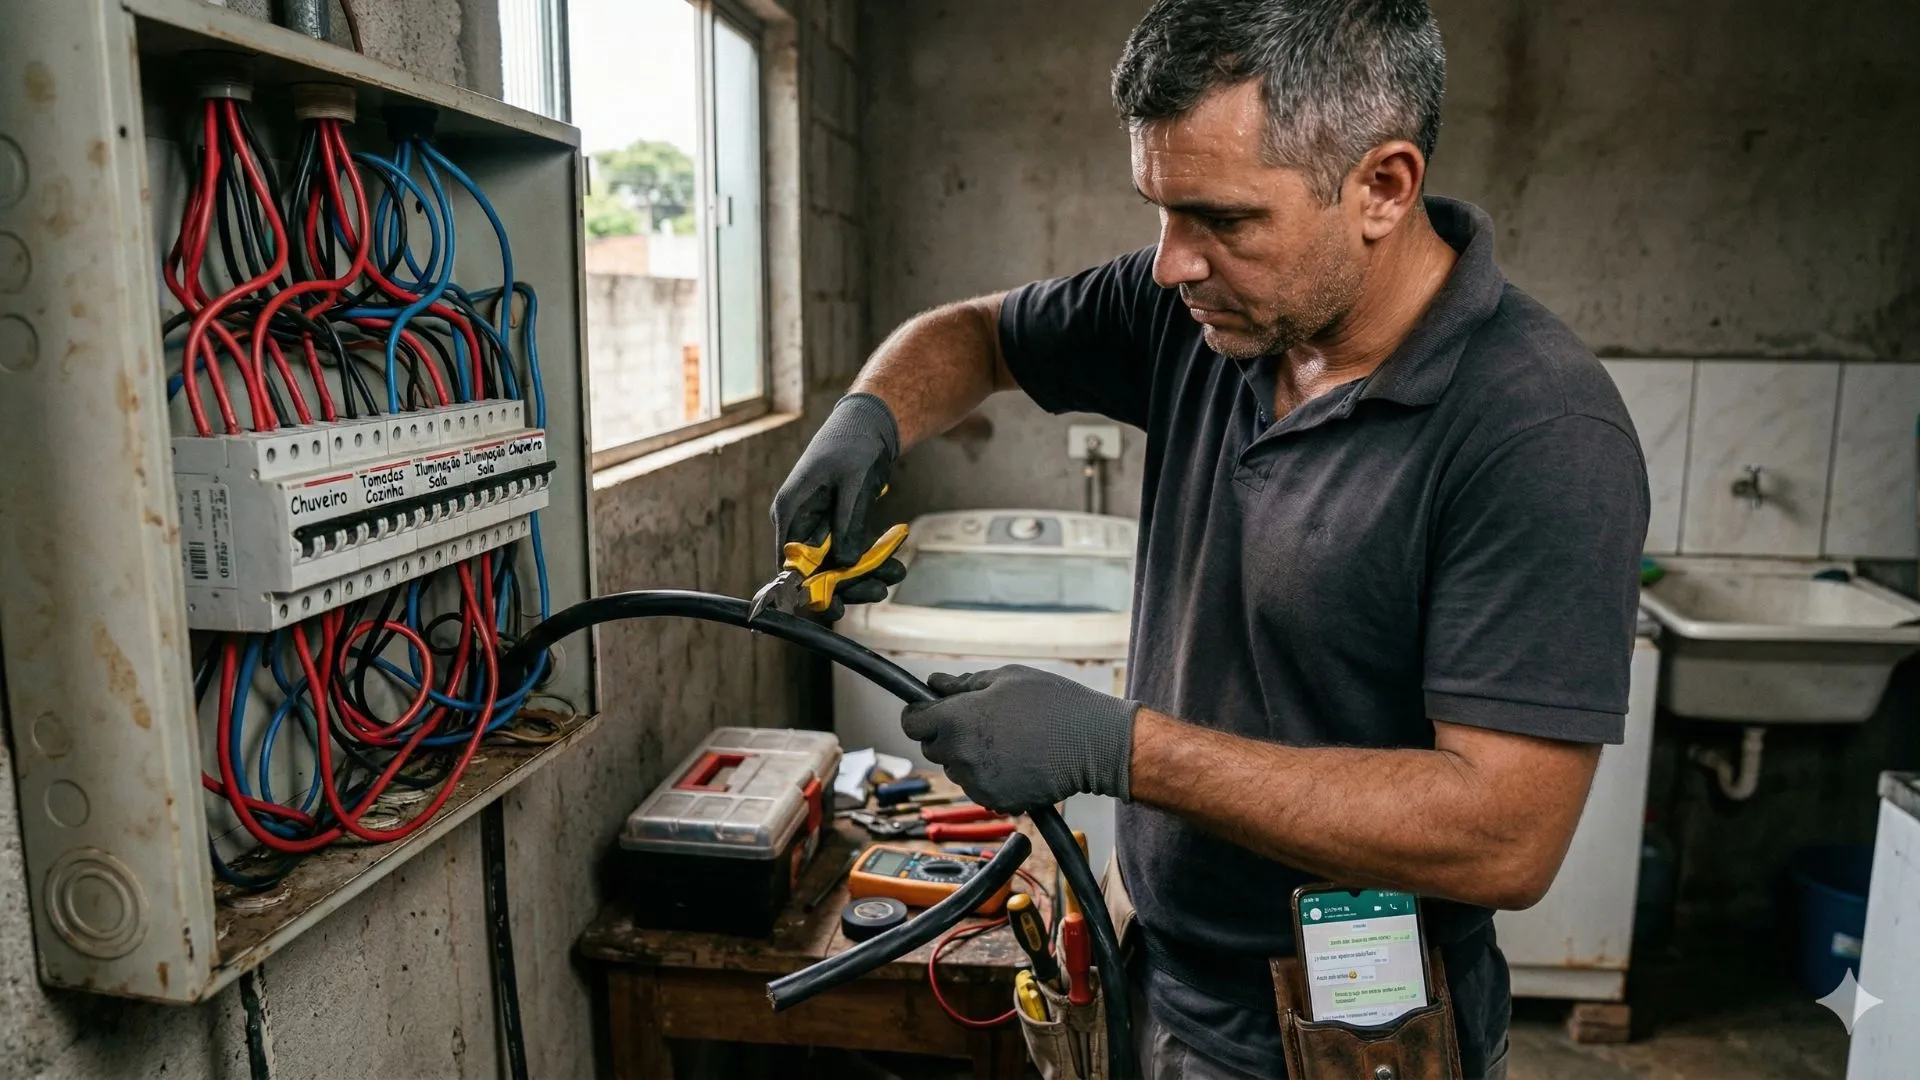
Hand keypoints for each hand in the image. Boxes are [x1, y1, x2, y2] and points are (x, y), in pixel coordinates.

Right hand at [770, 394, 906, 618]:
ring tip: (895, 573)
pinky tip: (893, 564)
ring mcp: (817, 525)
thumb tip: (846, 564)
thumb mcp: (853, 482)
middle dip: (847, 585)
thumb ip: (848, 523)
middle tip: (878, 589)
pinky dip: (870, 561)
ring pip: (835, 566)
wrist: (869, 423)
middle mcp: (798, 522)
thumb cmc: (854, 444)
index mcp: (791, 511)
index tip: (835, 607)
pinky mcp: (836, 525)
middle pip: (815, 571)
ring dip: (864, 575)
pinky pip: (848, 553)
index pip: (789, 564)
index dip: (809, 590)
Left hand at [900, 666, 1137, 812]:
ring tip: (1006, 741)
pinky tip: (1015, 761)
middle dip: (948, 734)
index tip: (930, 710)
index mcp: (957, 719)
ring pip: (956, 768)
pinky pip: (978, 787)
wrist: (1092, 744)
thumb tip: (935, 684)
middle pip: (932, 746)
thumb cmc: (1053, 703)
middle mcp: (960, 754)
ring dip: (969, 756)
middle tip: (981, 722)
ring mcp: (976, 782)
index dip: (920, 713)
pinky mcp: (994, 800)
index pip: (911, 722)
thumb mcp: (1006, 678)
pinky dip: (989, 777)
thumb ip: (963, 684)